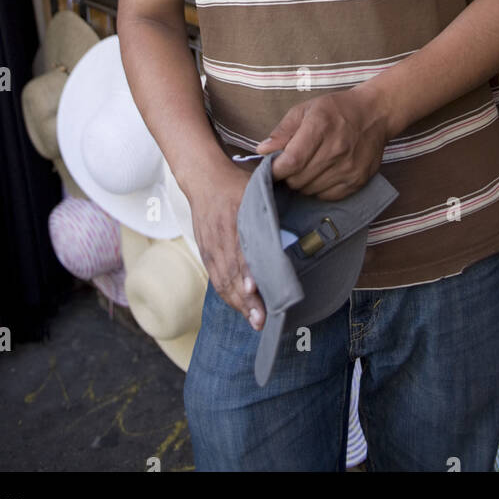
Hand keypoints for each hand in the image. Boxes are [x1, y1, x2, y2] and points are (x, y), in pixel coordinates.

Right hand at [187, 162, 265, 330]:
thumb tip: (296, 221)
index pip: (240, 249)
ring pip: (223, 281)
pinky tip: (242, 307)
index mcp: (234, 218)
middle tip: (261, 320)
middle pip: (231, 273)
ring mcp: (210, 247)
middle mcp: (220, 237)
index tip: (254, 287)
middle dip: (246, 299)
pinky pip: (216, 279)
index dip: (246, 270)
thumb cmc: (235, 184)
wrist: (203, 178)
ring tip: (255, 320)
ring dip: (238, 303)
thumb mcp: (255, 188)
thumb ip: (271, 206)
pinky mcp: (206, 252)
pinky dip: (229, 295)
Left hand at [255, 86, 389, 199]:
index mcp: (320, 126)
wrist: (374, 114)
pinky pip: (327, 196)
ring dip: (302, 183)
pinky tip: (320, 174)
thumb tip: (262, 151)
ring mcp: (349, 168)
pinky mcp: (358, 181)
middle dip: (287, 176)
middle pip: (298, 179)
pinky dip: (318, 189)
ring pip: (310, 190)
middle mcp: (337, 149)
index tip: (271, 169)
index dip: (275, 170)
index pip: (291, 161)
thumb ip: (282, 131)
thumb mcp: (305, 110)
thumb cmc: (335, 110)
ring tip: (307, 167)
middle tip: (290, 166)